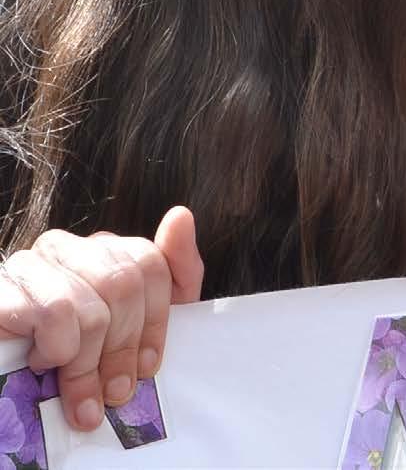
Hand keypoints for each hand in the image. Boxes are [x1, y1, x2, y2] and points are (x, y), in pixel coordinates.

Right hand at [0, 206, 202, 430]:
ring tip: (78, 391)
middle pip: (121, 284)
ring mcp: (31, 264)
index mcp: (101, 251)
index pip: (149, 262)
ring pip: (88, 306)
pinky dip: (56, 351)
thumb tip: (181, 215)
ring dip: (87, 362)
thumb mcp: (146, 326)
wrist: (13, 397)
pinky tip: (42, 363)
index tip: (148, 367)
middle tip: (114, 393)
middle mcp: (66, 247)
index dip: (154, 321)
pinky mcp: (4, 290)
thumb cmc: (85, 364)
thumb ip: (176, 271)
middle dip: (121, 349)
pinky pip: (53, 315)